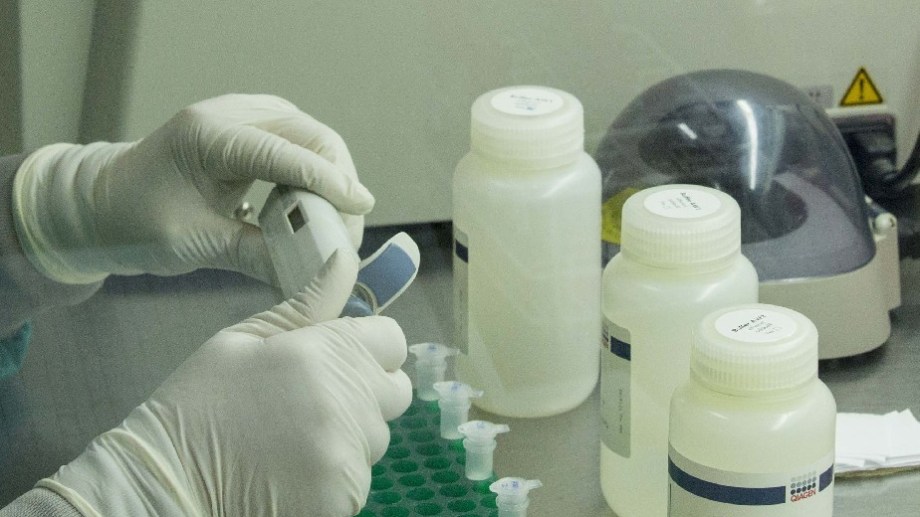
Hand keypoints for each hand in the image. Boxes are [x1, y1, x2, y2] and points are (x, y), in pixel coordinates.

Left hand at [13, 94, 371, 284]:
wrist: (103, 202)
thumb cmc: (135, 221)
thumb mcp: (193, 244)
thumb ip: (254, 255)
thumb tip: (312, 276)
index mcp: (207, 136)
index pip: (284, 152)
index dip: (328, 180)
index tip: (360, 207)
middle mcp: (231, 114)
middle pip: (313, 136)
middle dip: (339, 183)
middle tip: (347, 234)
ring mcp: (247, 116)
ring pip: (315, 139)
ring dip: (334, 179)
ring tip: (336, 228)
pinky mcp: (256, 129)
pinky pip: (303, 146)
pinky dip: (319, 175)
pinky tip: (318, 209)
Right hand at [38, 251, 412, 515]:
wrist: (167, 482)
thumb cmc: (199, 402)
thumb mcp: (244, 338)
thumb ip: (307, 303)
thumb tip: (345, 261)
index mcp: (327, 351)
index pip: (392, 341)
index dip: (369, 348)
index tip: (339, 359)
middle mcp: (349, 401)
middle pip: (393, 392)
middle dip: (364, 392)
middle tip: (312, 402)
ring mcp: (349, 455)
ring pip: (375, 438)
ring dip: (347, 436)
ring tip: (292, 439)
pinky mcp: (344, 497)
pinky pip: (358, 478)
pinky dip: (333, 476)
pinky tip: (292, 471)